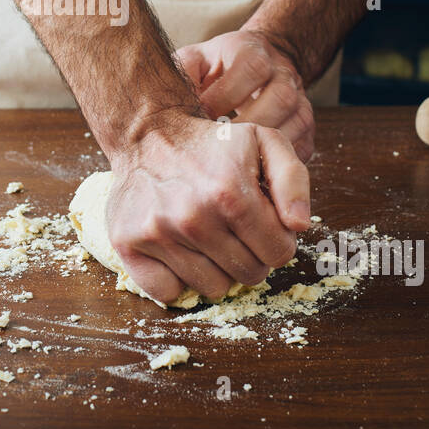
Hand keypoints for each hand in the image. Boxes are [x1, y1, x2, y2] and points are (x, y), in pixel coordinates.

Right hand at [105, 111, 310, 304]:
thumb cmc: (211, 145)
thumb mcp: (264, 143)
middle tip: (233, 228)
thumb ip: (293, 180)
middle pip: (249, 275)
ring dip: (216, 268)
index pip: (279, 253)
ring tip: (206, 235)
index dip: (277, 239)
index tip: (261, 223)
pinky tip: (179, 249)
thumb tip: (298, 225)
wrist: (148, 135)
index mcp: (231, 194)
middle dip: (250, 255)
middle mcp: (193, 218)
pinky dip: (177, 278)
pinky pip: (169, 293)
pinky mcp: (129, 244)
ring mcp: (158, 234)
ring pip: (213, 289)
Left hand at [175, 29, 315, 161]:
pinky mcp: (307, 129)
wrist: (256, 67)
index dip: (225, 96)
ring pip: (296, 125)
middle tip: (216, 147)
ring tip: (233, 163)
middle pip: (281, 98)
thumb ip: (184, 72)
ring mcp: (301, 100)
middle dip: (247, 126)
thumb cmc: (215, 69)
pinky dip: (278, 164)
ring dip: (264, 147)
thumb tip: (178, 99)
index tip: (200, 117)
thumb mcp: (196, 60)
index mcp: (254, 51)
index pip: (252, 68)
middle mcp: (284, 73)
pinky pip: (301, 149)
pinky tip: (252, 172)